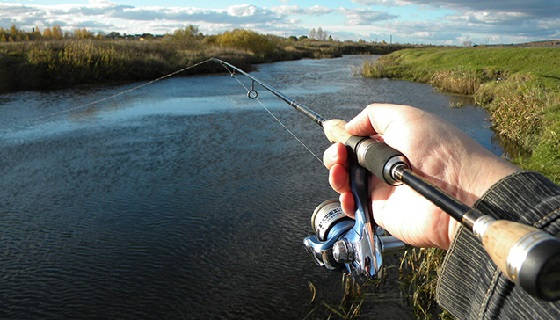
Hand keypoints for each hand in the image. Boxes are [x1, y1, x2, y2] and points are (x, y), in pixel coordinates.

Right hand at [324, 104, 517, 248]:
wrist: (459, 190)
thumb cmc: (438, 149)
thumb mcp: (405, 116)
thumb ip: (372, 116)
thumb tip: (348, 126)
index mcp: (392, 140)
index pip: (359, 138)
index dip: (344, 136)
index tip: (333, 134)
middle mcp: (385, 164)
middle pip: (348, 159)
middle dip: (336, 154)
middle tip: (338, 153)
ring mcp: (382, 188)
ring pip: (346, 181)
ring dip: (335, 174)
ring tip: (339, 170)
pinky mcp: (380, 211)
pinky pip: (353, 207)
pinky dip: (344, 200)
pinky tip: (347, 193)